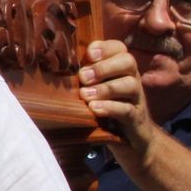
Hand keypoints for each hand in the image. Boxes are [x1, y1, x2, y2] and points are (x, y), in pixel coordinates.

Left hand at [79, 39, 160, 165]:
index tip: (88, 55)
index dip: (104, 47)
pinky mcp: (136, 119)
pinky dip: (110, 107)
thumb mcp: (93, 91)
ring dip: (105, 88)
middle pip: (128, 61)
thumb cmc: (105, 111)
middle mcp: (131, 80)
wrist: (131, 142)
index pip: (119, 48)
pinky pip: (127, 109)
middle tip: (83, 77)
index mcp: (120, 69)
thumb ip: (82, 78)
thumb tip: (54, 68)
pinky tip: (94, 109)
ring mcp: (136, 99)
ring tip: (85, 95)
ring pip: (130, 84)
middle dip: (104, 67)